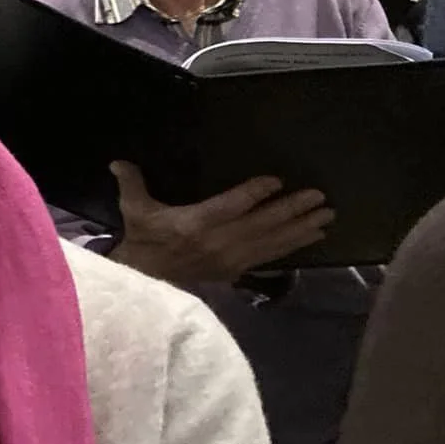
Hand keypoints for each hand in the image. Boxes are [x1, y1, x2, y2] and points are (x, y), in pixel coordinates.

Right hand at [106, 163, 332, 287]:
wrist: (146, 281)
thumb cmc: (142, 241)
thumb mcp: (133, 210)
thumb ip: (131, 183)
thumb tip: (118, 161)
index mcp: (193, 225)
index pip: (229, 207)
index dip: (253, 194)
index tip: (276, 180)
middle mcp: (217, 243)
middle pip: (260, 225)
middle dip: (291, 210)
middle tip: (318, 197)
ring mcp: (230, 259)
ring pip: (271, 242)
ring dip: (300, 228)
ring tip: (326, 216)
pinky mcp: (237, 269)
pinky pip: (271, 256)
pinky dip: (294, 245)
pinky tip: (313, 235)